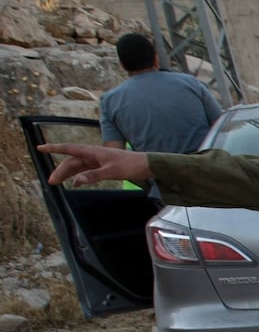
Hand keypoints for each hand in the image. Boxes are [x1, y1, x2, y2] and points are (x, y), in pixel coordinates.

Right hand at [37, 142, 151, 186]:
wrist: (145, 165)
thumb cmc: (130, 165)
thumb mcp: (112, 171)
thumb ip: (93, 176)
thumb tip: (76, 181)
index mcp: (93, 151)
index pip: (69, 149)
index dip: (54, 148)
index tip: (40, 148)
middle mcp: (92, 154)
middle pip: (71, 161)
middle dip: (60, 170)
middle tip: (51, 181)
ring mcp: (97, 160)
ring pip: (78, 166)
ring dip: (68, 174)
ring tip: (57, 183)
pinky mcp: (102, 166)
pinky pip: (86, 170)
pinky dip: (79, 176)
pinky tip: (75, 183)